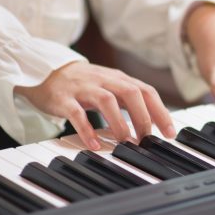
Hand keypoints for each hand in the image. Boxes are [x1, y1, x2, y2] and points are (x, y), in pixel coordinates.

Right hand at [14, 62, 175, 149]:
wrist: (44, 70)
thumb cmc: (83, 83)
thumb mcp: (109, 86)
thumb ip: (129, 101)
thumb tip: (153, 122)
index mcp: (118, 78)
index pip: (146, 91)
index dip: (160, 111)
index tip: (170, 132)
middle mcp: (104, 80)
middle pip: (131, 93)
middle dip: (143, 117)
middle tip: (147, 139)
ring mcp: (83, 88)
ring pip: (106, 100)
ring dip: (119, 122)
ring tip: (125, 142)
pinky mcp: (64, 99)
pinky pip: (77, 114)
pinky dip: (87, 129)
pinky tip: (94, 144)